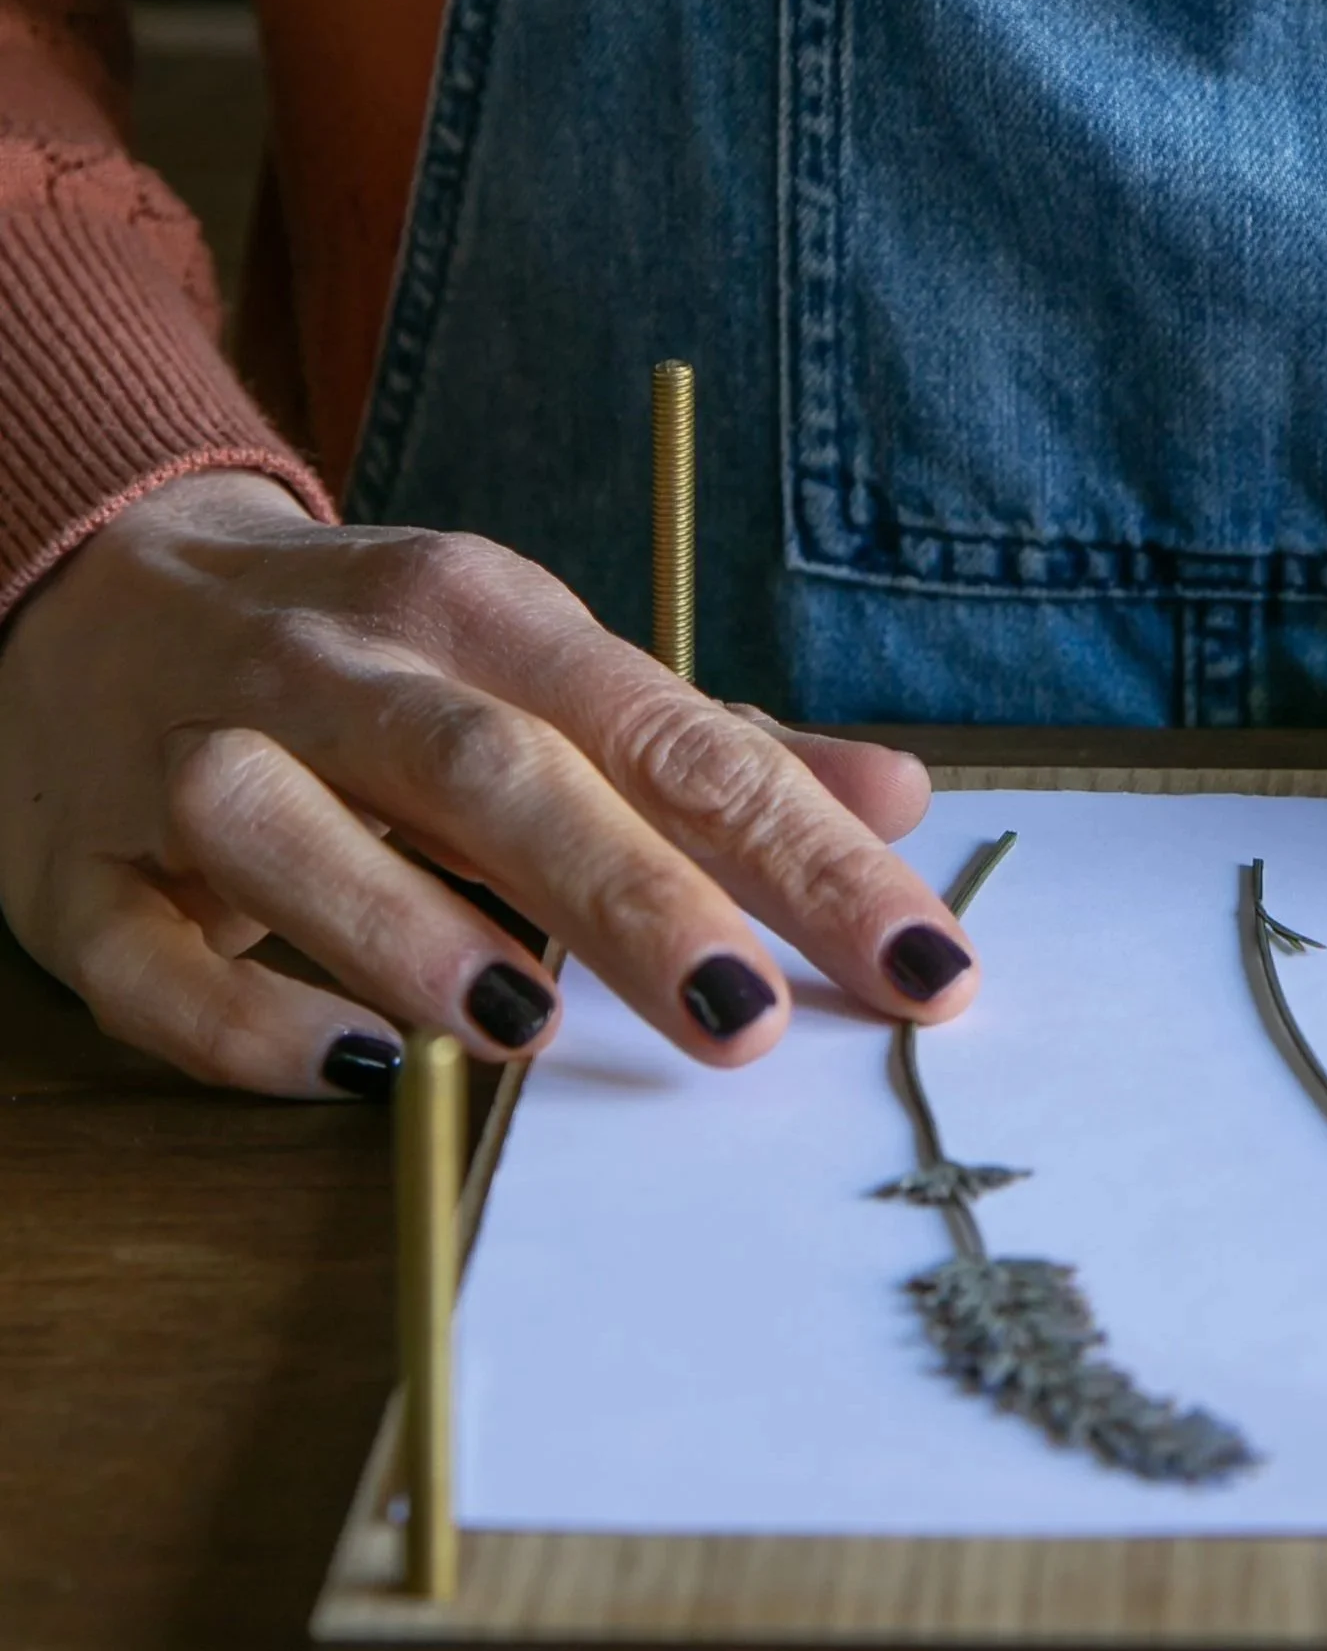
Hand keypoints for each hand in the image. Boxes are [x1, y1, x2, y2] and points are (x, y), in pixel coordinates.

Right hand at [0, 475, 975, 1096]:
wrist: (96, 582)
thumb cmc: (374, 658)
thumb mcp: (547, 670)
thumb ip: (718, 746)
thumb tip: (902, 799)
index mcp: (480, 614)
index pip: (668, 734)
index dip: (798, 851)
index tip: (918, 958)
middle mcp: (337, 666)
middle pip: (491, 768)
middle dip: (624, 889)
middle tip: (745, 1017)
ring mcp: (189, 757)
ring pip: (284, 824)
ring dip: (404, 924)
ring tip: (527, 1029)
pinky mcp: (74, 875)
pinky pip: (145, 961)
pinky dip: (240, 1018)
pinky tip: (350, 1068)